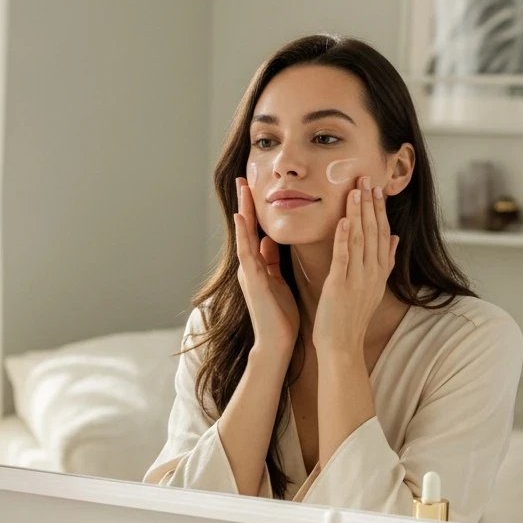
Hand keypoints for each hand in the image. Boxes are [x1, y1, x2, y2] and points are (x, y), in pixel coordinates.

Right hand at [234, 178, 299, 358]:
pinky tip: (242, 219)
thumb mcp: (277, 281)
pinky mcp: (252, 282)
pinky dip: (243, 235)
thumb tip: (269, 239)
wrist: (277, 344)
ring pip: (244, 236)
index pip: (256, 231)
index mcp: (258, 265)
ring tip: (242, 189)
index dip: (254, 210)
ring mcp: (248, 273)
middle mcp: (249, 266)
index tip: (253, 187)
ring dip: (243, 212)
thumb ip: (271, 260)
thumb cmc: (280, 315)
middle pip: (247, 229)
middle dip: (245, 204)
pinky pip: (246, 254)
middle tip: (242, 178)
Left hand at [312, 177, 398, 358]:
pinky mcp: (340, 286)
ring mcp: (357, 279)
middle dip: (370, 204)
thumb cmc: (351, 317)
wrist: (342, 346)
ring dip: (358, 213)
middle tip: (366, 178)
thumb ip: (384, 261)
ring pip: (360, 239)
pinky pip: (343, 258)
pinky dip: (344, 238)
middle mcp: (372, 273)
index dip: (380, 210)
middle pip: (374, 231)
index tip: (377, 188)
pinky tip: (343, 220)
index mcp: (379, 271)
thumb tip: (394, 239)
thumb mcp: (373, 287)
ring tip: (356, 190)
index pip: (382, 233)